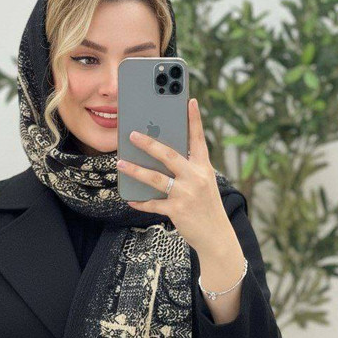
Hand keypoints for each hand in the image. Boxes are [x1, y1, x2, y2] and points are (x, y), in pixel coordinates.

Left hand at [117, 98, 238, 259]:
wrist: (216, 236)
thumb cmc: (207, 207)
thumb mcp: (204, 184)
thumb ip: (188, 169)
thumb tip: (161, 157)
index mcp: (204, 168)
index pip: (199, 139)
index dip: (194, 120)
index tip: (190, 100)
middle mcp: (196, 178)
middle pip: (169, 155)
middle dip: (149, 143)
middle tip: (132, 134)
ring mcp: (186, 194)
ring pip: (156, 179)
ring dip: (136, 170)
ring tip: (120, 163)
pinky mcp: (177, 210)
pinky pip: (153, 204)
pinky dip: (140, 201)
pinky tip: (130, 199)